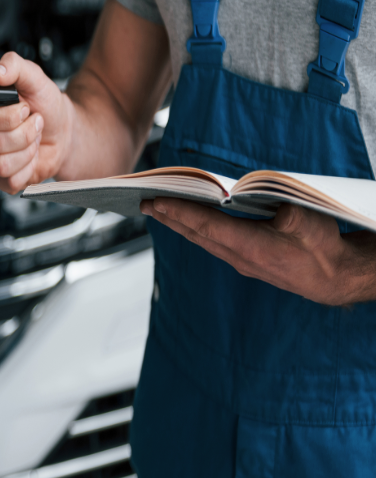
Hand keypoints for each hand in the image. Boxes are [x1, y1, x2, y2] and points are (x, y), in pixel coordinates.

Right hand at [0, 51, 72, 193]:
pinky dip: (29, 169)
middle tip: (34, 124)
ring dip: (28, 151)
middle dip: (25, 133)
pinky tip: (32, 158)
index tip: (25, 108)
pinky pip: (10, 181)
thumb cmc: (48, 106)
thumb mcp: (35, 78)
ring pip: (3, 164)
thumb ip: (14, 66)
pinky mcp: (4, 179)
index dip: (11, 116)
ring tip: (34, 140)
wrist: (67, 132)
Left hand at [141, 198, 375, 304]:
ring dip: (178, 223)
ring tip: (157, 209)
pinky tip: (187, 221)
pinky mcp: (244, 260)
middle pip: (195, 234)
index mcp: (251, 247)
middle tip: (144, 202)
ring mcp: (240, 261)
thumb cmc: (324, 248)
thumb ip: (284, 211)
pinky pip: (211, 242)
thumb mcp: (308, 223)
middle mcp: (239, 257)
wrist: (334, 278)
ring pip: (201, 239)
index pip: (206, 226)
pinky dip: (195, 229)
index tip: (157, 202)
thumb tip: (256, 199)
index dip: (180, 212)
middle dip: (168, 217)